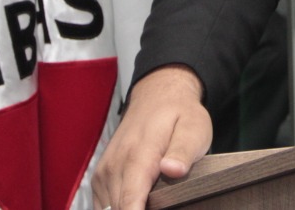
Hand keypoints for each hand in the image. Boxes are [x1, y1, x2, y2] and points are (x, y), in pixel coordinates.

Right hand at [93, 66, 211, 209]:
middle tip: (163, 204)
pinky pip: (103, 204)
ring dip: (127, 209)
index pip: (130, 201)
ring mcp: (105, 171)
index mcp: (139, 155)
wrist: (157, 96)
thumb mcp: (194, 128)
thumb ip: (183, 151)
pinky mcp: (100, 176)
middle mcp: (115, 164)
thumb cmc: (179, 114)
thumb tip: (173, 169)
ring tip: (151, 202)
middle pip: (119, 209)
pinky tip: (137, 203)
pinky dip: (118, 207)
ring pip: (109, 209)